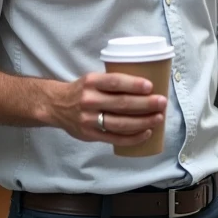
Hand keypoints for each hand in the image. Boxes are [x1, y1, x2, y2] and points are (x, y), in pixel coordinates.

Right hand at [45, 72, 166, 146]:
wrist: (55, 106)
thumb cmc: (82, 90)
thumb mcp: (92, 79)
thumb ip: (112, 82)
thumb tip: (146, 86)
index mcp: (91, 82)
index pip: (115, 82)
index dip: (134, 84)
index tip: (150, 86)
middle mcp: (89, 100)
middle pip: (122, 103)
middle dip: (145, 104)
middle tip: (162, 102)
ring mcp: (89, 119)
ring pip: (121, 123)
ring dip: (143, 121)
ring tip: (158, 118)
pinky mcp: (90, 134)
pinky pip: (115, 138)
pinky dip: (133, 137)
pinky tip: (146, 133)